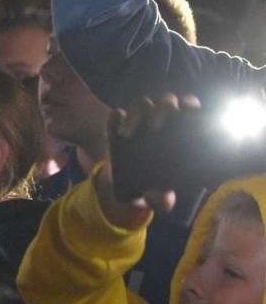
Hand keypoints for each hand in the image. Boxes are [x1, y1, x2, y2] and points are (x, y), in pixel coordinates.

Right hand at [91, 93, 197, 227]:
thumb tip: (165, 202)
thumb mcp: (157, 195)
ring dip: (136, 115)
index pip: (191, 109)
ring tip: (127, 135)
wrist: (122, 187)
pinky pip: (115, 116)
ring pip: (142, 104)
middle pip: (167, 102)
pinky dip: (114, 119)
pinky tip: (113, 125)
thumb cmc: (150, 185)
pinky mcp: (117, 126)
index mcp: (180, 132)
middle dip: (164, 109)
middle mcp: (162, 120)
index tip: (188, 113)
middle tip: (156, 128)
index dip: (191, 107)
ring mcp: (139, 121)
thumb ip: (162, 199)